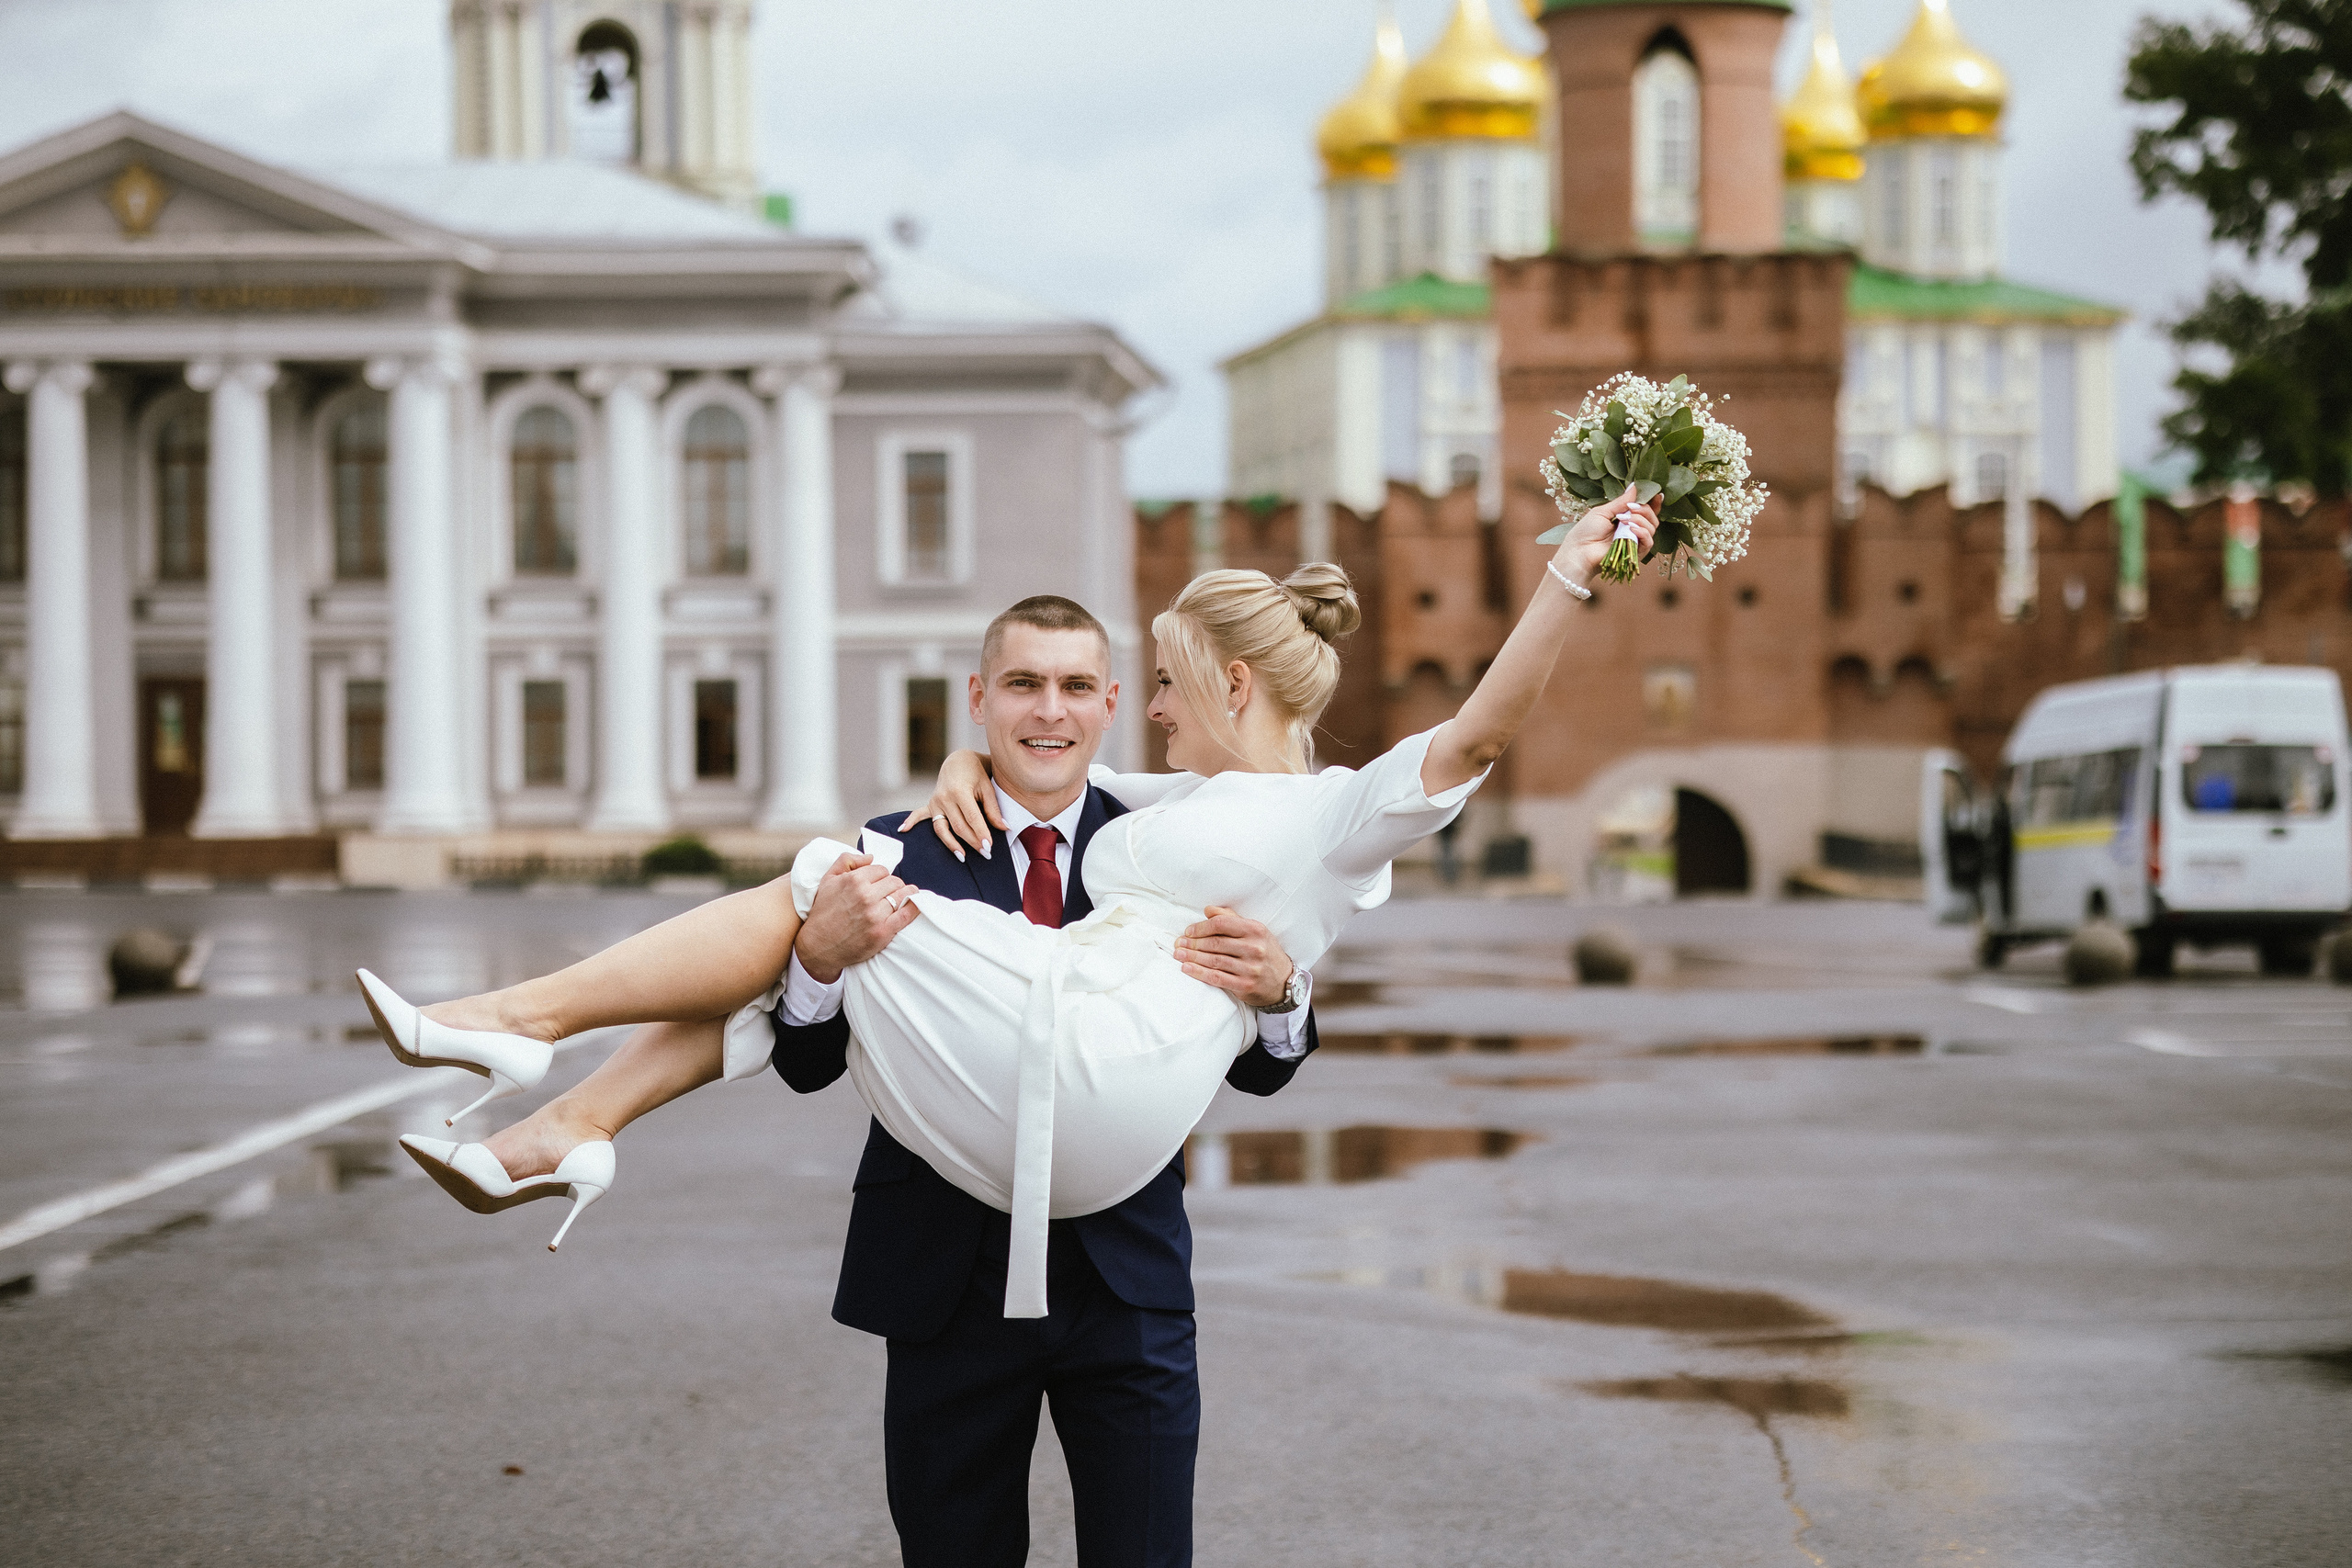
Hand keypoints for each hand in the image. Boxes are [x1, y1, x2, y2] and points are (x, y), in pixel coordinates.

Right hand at [794, 852, 917, 982]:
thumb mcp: (827, 880)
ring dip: (904, 895)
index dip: (881, 877)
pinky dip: (914, 908)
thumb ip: (846, 861)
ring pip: (902, 895)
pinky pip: (907, 914)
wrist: (818, 945)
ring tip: (902, 898)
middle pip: (894, 882)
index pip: (882, 870)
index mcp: (854, 880)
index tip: (878, 884)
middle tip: (887, 894)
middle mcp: (866, 896)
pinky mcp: (883, 931)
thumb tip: (870, 857)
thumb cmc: (823, 912)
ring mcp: (875, 914)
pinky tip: (915, 905)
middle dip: (892, 886)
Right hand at [899, 750, 1003, 860]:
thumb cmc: (976, 774)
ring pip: (943, 829)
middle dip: (973, 842)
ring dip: (952, 844)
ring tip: (963, 857)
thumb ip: (993, 809)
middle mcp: (945, 797)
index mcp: (960, 791)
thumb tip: (1004, 828)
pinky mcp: (930, 804)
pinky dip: (910, 822)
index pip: (972, 818)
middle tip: (986, 854)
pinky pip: (919, 815)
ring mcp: (935, 802)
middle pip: (959, 827)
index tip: (989, 846)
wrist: (959, 761)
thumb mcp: (987, 788)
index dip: (981, 833)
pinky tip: (902, 830)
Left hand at [1175, 906, 1295, 1008]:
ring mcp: (1250, 968)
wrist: (1284, 981)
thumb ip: (1231, 919)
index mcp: (1256, 930)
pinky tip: (1187, 968)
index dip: (1202, 927)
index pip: (1222, 924)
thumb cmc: (1265, 952)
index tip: (1189, 931)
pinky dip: (1199, 973)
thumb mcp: (1255, 931)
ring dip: (1192, 957)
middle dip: (1193, 942)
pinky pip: (1217, 978)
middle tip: (1179, 943)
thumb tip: (1208, 910)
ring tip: (1178, 954)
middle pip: (1216, 943)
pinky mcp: (1245, 985)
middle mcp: (1254, 948)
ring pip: (1214, 960)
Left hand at [1554, 482, 1659, 586]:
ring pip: (1652, 528)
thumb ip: (1621, 501)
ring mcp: (1634, 541)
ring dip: (1641, 520)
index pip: (1646, 511)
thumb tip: (1635, 486)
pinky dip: (1643, 532)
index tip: (1657, 494)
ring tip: (1625, 520)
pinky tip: (1631, 529)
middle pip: (1652, 517)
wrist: (1579, 551)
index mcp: (1625, 519)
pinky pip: (1648, 542)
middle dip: (1645, 509)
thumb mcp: (1603, 511)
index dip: (1654, 503)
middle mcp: (1632, 530)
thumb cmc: (1586, 531)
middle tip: (1631, 509)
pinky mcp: (1635, 553)